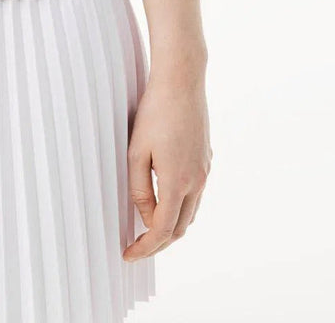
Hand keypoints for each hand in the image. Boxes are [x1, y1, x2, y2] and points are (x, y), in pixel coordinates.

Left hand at [122, 71, 210, 260]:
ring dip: (171, 226)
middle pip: (180, 228)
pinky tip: (165, 201)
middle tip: (136, 246)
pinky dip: (181, 207)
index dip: (145, 247)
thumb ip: (140, 188)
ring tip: (148, 229)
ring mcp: (205, 170)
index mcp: (178, 181)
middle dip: (158, 242)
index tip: (128, 255)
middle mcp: (197, 181)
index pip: (162, 230)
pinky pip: (195, 195)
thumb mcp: (137, 151)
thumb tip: (146, 216)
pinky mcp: (206, 159)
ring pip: (190, 213)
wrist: (182, 80)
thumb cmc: (155, 111)